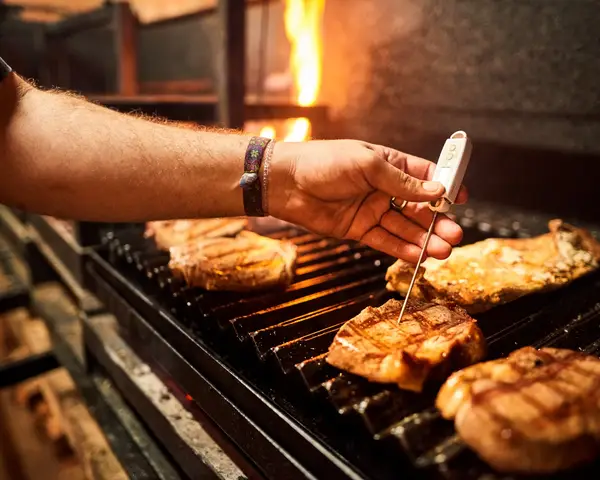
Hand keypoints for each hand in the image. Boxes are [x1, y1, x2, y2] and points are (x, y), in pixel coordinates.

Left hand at [268, 139, 466, 261]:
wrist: (286, 183)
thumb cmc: (323, 163)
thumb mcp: (367, 165)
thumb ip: (402, 181)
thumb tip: (437, 189)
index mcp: (389, 165)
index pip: (426, 175)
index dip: (445, 186)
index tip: (461, 198)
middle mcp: (384, 188)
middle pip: (419, 208)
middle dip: (437, 222)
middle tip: (454, 235)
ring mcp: (372, 210)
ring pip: (405, 228)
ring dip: (424, 239)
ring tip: (443, 250)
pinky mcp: (359, 229)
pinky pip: (386, 241)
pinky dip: (402, 249)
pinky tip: (419, 256)